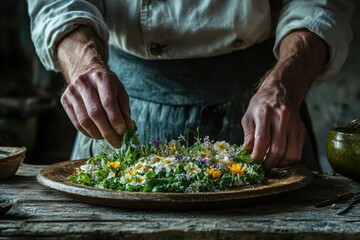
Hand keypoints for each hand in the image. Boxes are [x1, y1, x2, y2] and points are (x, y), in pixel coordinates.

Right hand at [57, 26, 132, 147]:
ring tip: (108, 139)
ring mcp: (72, 92)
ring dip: (97, 134)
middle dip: (107, 131)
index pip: (108, 102)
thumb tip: (128, 128)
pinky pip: (76, 123)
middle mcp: (84, 83)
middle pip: (95, 113)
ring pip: (84, 120)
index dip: (115, 119)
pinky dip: (88, 133)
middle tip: (117, 142)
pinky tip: (97, 135)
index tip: (123, 132)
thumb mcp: (120, 91)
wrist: (85, 70)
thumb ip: (124, 109)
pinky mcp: (65, 100)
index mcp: (101, 78)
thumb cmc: (107, 84)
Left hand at [241, 29, 327, 168]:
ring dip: (279, 164)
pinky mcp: (301, 130)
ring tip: (270, 164)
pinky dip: (288, 161)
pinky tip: (279, 160)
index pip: (262, 140)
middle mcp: (281, 118)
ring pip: (290, 154)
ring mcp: (294, 124)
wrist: (281, 91)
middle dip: (267, 163)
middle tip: (260, 166)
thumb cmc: (260, 105)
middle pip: (277, 149)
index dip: (256, 155)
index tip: (251, 162)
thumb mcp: (248, 116)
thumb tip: (246, 154)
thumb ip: (247, 135)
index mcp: (265, 112)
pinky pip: (298, 152)